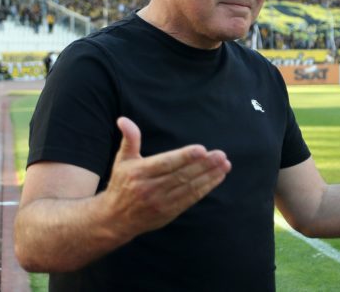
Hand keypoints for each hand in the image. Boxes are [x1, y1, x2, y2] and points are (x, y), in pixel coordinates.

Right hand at [103, 117, 230, 239]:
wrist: (115, 219)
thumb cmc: (121, 184)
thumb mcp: (122, 160)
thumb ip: (130, 139)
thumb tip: (123, 119)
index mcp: (140, 173)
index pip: (166, 163)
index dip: (184, 157)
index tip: (202, 149)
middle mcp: (150, 188)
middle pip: (181, 175)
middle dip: (203, 165)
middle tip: (221, 155)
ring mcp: (161, 202)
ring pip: (189, 187)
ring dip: (209, 176)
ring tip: (224, 165)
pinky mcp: (169, 213)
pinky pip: (190, 199)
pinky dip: (205, 188)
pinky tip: (217, 178)